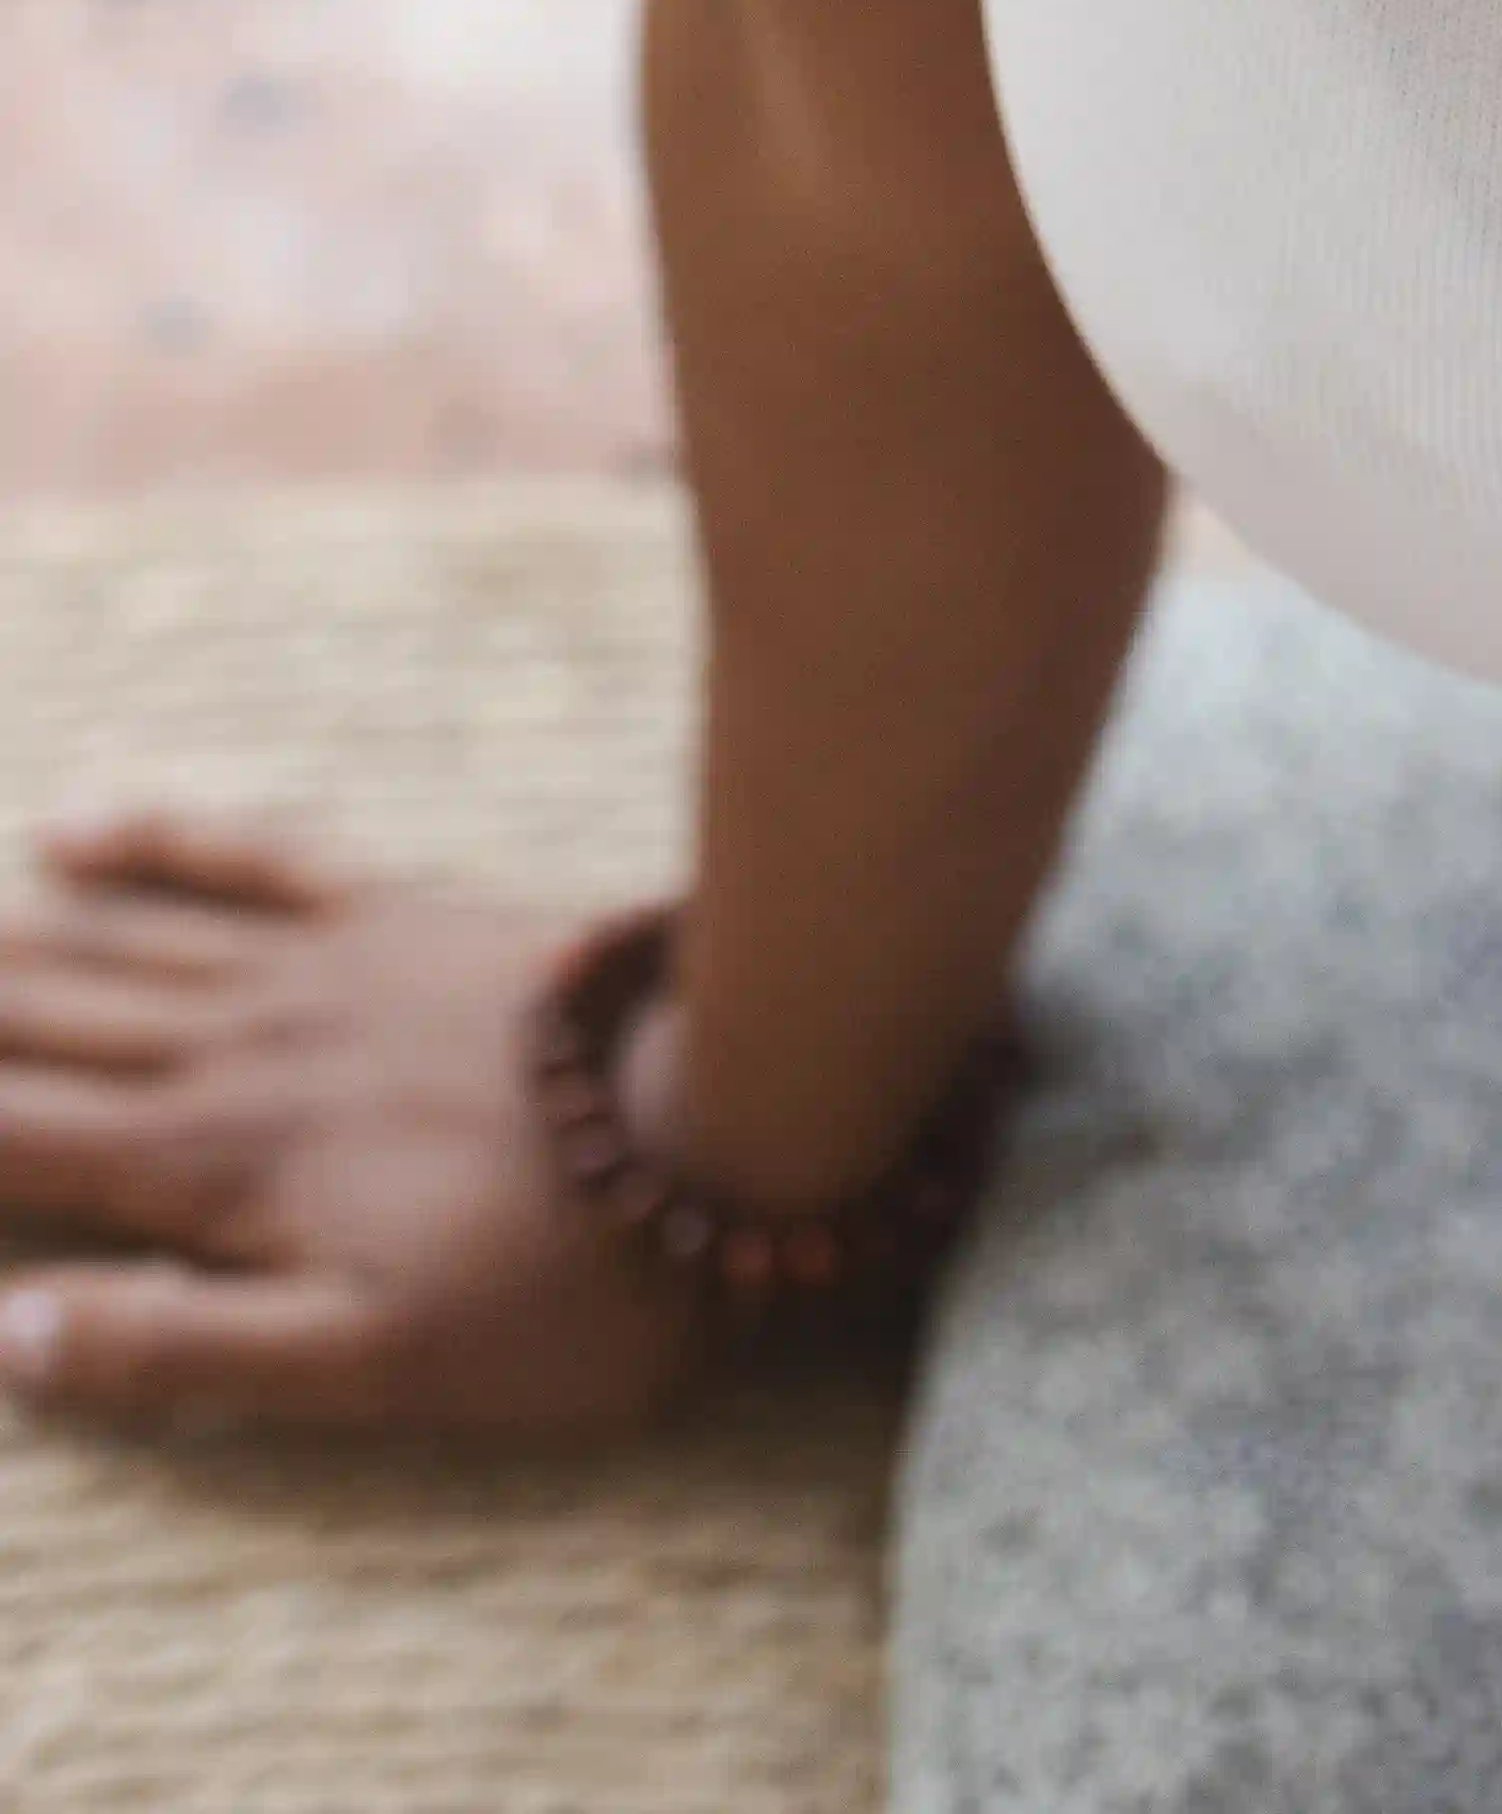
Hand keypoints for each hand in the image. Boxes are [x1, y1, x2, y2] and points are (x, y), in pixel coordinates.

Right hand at [0, 811, 705, 1439]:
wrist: (735, 1110)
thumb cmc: (564, 1278)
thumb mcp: (370, 1369)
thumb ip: (181, 1350)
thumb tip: (7, 1341)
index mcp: (215, 1168)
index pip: (6, 1150)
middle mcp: (236, 1049)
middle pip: (30, 1026)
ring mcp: (314, 962)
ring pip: (111, 940)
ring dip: (3, 938)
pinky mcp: (397, 906)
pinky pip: (249, 854)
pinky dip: (154, 837)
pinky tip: (75, 826)